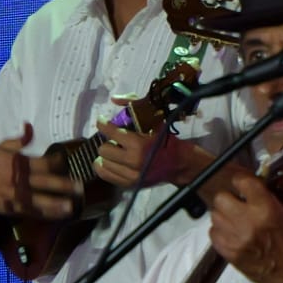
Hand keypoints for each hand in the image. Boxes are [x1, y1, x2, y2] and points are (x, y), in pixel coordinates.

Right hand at [0, 123, 81, 218]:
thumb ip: (18, 141)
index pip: (41, 162)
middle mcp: (17, 180)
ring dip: (57, 204)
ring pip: (40, 200)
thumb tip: (29, 126)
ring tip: (72, 206)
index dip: (56, 162)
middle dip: (63, 185)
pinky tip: (59, 215)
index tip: (67, 161)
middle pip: (44, 182)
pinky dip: (46, 214)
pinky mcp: (13, 208)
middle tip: (80, 187)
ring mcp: (15, 196)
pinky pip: (33, 212)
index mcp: (16, 163)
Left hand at [92, 112, 206, 188]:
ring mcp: (130, 175)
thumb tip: (114, 98)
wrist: (179, 164)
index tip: (102, 121)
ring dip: (107, 155)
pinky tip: (112, 161)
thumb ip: (133, 106)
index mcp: (139, 144)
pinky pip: (106, 175)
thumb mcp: (154, 120)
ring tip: (116, 151)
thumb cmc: (166, 140)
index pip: (110, 132)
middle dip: (108, 142)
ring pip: (102, 163)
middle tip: (115, 140)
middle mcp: (133, 161)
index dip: (103, 124)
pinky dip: (106, 167)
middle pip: (103, 149)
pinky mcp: (129, 184)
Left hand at [206, 166, 282, 282]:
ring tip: (237, 220)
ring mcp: (234, 237)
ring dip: (224, 214)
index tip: (244, 184)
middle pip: (221, 197)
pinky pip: (212, 232)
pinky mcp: (226, 251)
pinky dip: (220, 231)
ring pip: (215, 215)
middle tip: (239, 203)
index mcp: (266, 209)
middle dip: (230, 198)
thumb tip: (269, 179)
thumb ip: (281, 193)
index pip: (242, 182)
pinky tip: (233, 233)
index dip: (242, 181)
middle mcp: (247, 221)